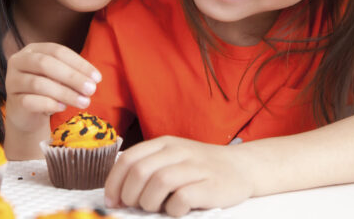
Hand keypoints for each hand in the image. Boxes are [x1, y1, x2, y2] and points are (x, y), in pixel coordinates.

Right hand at [5, 42, 101, 133]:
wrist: (28, 113)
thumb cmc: (49, 89)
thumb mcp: (61, 77)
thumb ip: (73, 74)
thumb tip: (93, 80)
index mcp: (33, 49)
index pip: (58, 51)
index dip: (79, 64)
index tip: (97, 78)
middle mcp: (19, 61)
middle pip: (46, 64)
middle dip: (73, 77)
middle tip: (92, 90)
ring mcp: (12, 80)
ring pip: (39, 84)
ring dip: (66, 93)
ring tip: (84, 102)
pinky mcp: (12, 100)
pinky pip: (30, 101)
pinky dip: (50, 104)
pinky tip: (63, 108)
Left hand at [104, 136, 253, 216]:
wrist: (240, 167)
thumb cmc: (199, 167)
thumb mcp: (172, 158)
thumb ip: (148, 168)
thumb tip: (117, 193)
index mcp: (164, 143)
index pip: (128, 159)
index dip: (113, 182)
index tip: (113, 201)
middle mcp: (178, 151)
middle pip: (140, 171)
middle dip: (130, 195)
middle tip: (135, 206)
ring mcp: (195, 167)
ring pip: (158, 182)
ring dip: (149, 202)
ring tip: (156, 207)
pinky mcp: (210, 185)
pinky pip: (181, 199)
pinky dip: (173, 209)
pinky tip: (176, 210)